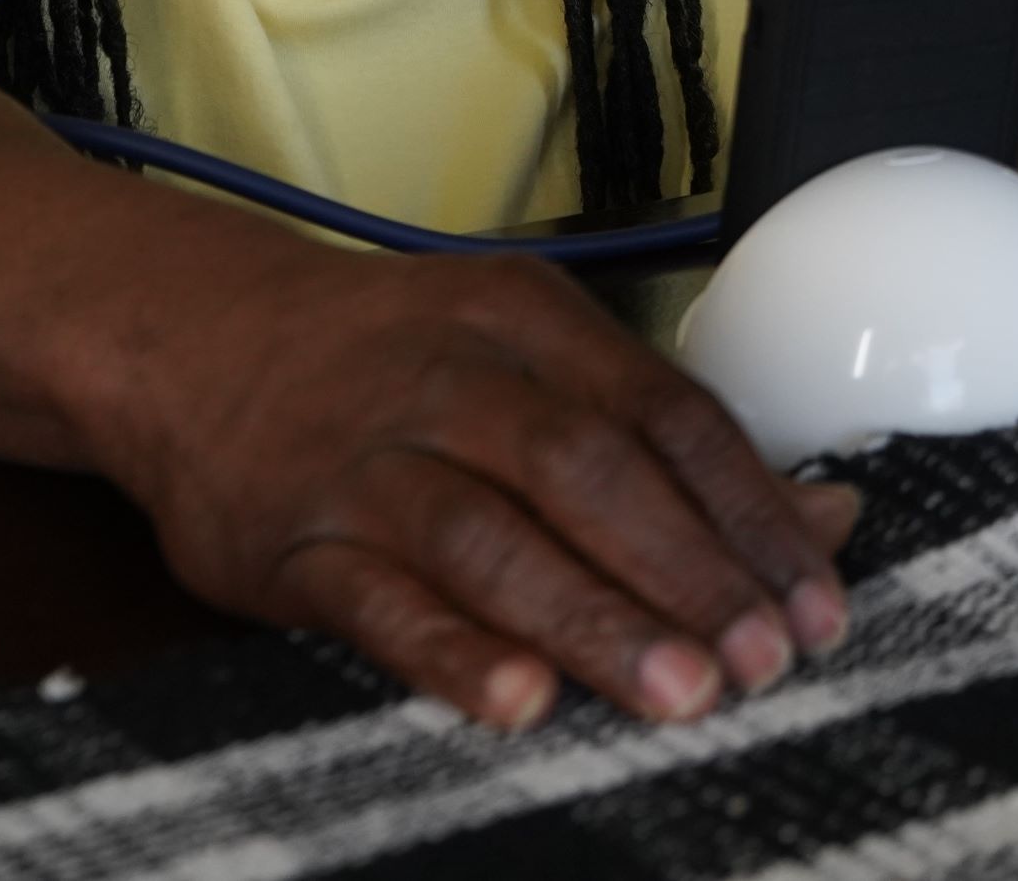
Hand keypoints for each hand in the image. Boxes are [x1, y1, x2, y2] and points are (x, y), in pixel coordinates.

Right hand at [103, 246, 856, 731]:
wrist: (191, 340)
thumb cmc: (391, 361)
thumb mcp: (530, 360)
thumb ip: (670, 443)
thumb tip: (826, 518)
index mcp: (526, 318)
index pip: (665, 412)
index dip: (749, 511)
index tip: (816, 598)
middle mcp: (450, 375)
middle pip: (589, 469)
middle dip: (687, 570)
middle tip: (763, 659)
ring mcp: (365, 455)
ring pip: (492, 537)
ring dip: (593, 620)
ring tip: (679, 694)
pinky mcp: (289, 537)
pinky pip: (378, 599)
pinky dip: (451, 651)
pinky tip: (518, 699)